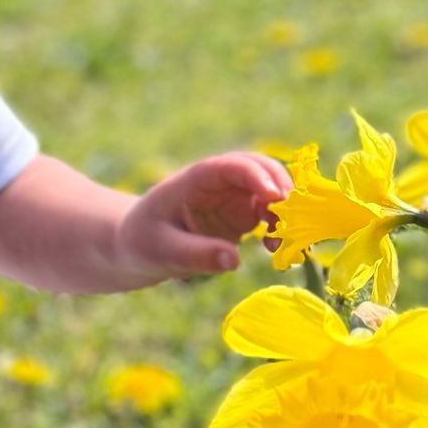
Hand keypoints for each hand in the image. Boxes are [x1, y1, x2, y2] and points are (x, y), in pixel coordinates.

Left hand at [116, 152, 291, 284]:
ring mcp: (234, 197)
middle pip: (262, 170)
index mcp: (198, 178)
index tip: (276, 198)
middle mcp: (221, 182)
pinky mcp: (242, 215)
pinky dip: (281, 228)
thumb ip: (196, 254)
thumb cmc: (143, 242)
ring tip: (280, 243)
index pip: (233, 166)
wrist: (138, 247)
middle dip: (281, 189)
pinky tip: (275, 250)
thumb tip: (234, 261)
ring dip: (285, 212)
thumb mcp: (163, 250)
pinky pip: (272, 214)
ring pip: (273, 191)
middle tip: (290, 220)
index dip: (257, 177)